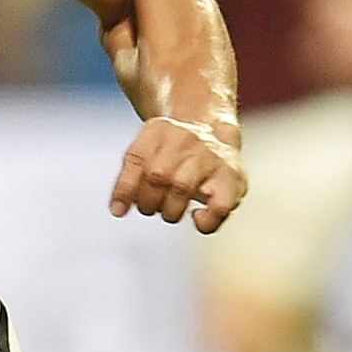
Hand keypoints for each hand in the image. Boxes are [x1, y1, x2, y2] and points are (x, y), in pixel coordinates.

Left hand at [108, 115, 246, 232]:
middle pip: (158, 175)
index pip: (135, 159)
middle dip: (148, 202)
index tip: (117, 211)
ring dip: (170, 211)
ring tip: (170, 211)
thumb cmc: (171, 151)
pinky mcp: (233, 177)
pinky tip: (197, 217)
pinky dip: (205, 220)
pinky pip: (219, 205)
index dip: (124, 189)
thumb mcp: (146, 150)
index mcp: (158, 130)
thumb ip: (129, 177)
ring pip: (183, 187)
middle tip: (150, 207)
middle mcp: (185, 139)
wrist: (212, 131)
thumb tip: (118, 210)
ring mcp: (210, 156)